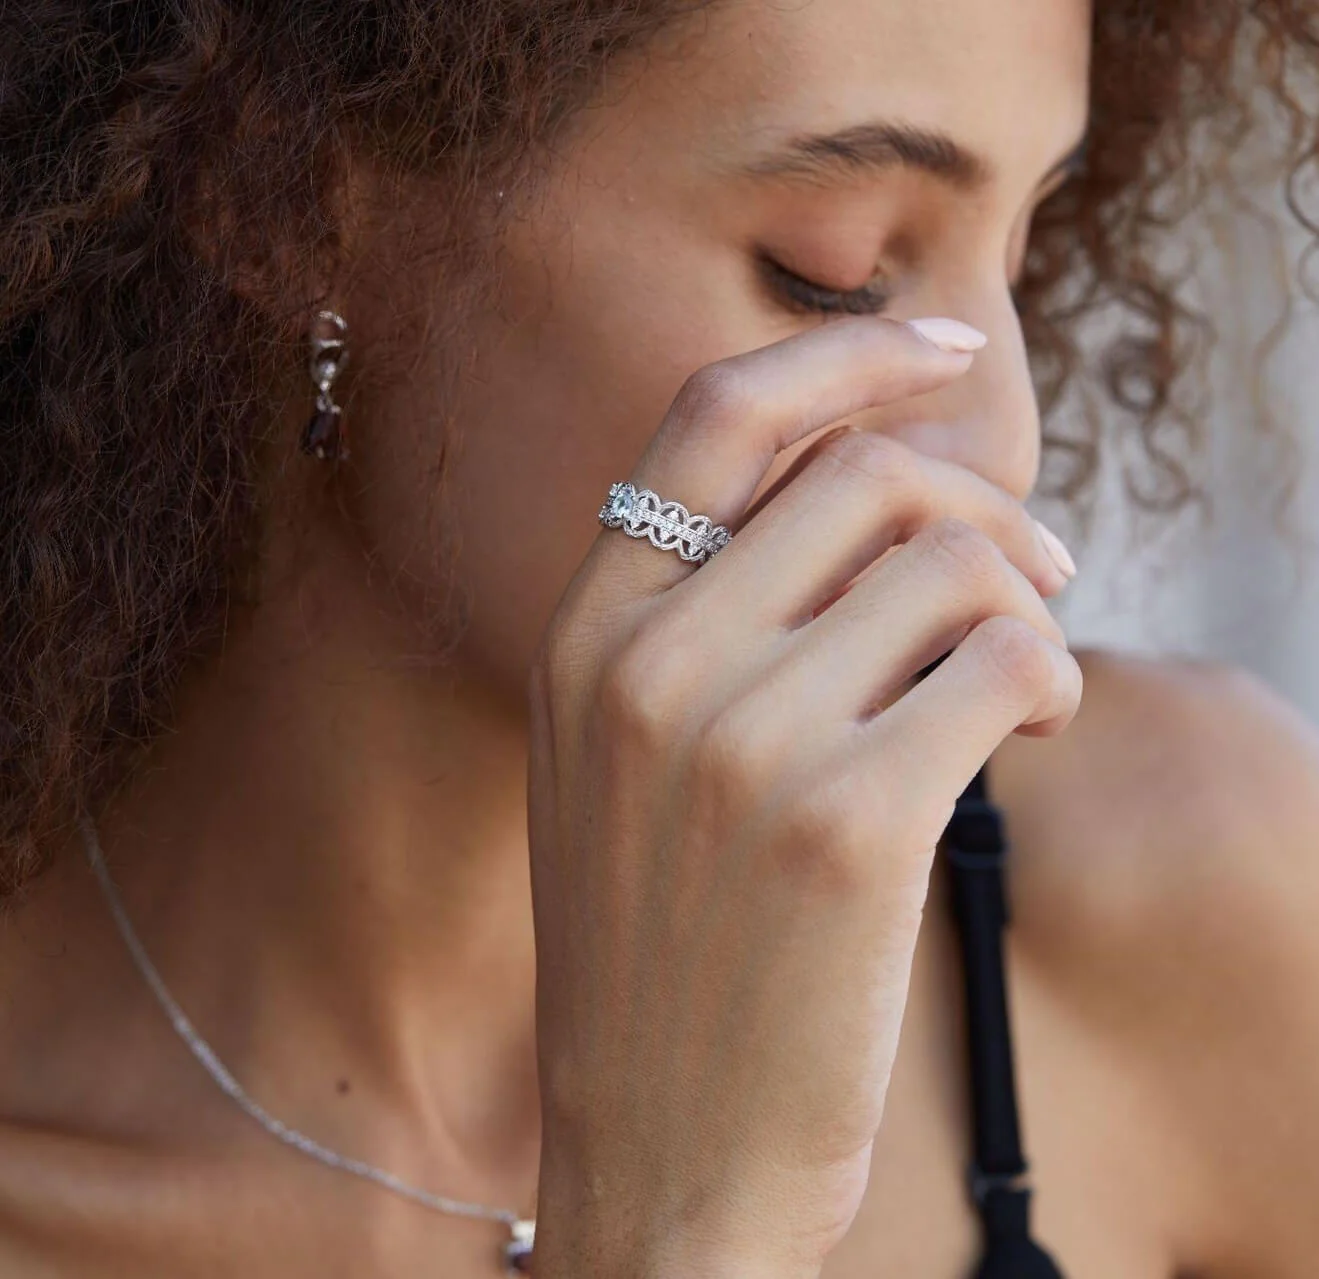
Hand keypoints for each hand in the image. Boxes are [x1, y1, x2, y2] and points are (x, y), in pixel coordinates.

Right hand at [526, 314, 1081, 1277]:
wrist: (661, 1148)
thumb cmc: (661, 948)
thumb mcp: (620, 762)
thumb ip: (701, 619)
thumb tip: (874, 489)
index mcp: (582, 637)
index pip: (712, 417)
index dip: (838, 360)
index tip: (938, 350)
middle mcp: (647, 667)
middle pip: (865, 480)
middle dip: (979, 499)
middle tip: (1035, 562)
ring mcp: (740, 743)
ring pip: (952, 566)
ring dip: (1024, 597)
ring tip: (1025, 673)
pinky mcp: (847, 826)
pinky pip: (1001, 661)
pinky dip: (1046, 675)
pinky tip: (1034, 728)